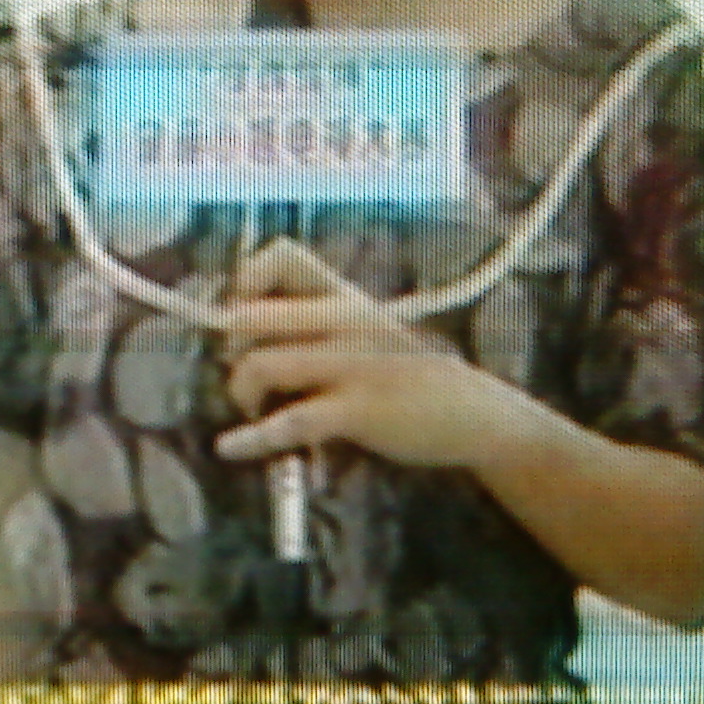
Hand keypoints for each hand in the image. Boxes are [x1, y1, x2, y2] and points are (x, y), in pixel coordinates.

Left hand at [213, 238, 517, 469]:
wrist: (472, 412)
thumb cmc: (414, 374)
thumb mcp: (373, 330)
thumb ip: (324, 324)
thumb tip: (258, 331)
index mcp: (345, 296)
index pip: (279, 256)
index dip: (246, 282)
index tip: (245, 313)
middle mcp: (342, 319)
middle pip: (251, 314)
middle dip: (231, 346)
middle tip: (247, 372)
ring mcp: (348, 363)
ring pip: (259, 365)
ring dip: (241, 391)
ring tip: (252, 410)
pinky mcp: (355, 409)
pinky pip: (289, 421)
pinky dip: (252, 437)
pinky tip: (231, 447)